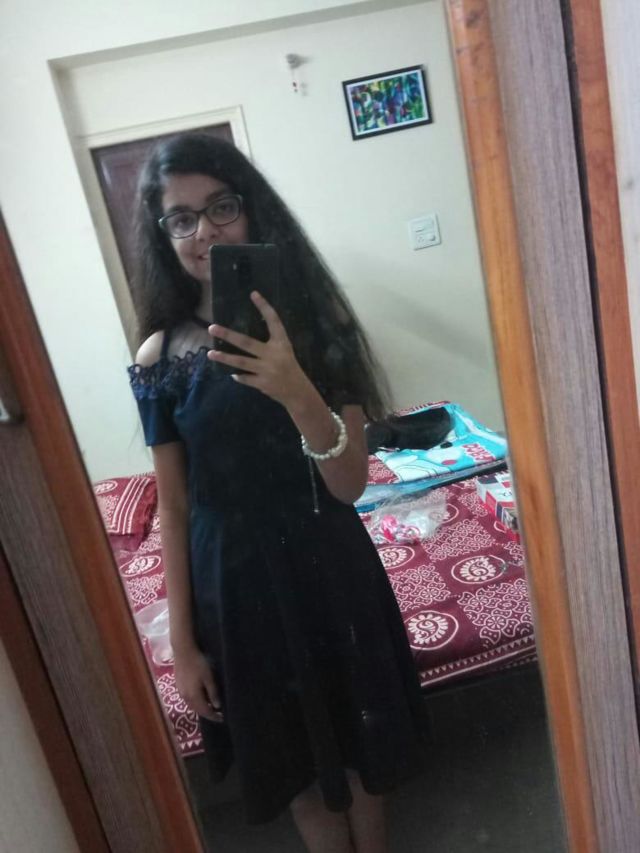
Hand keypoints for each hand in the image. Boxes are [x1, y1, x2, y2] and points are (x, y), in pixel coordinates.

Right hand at [173, 647, 222, 721]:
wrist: (183, 652)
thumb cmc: (198, 663)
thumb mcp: (209, 677)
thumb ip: (213, 692)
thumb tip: (217, 706)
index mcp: (193, 696)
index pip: (205, 711)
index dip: (214, 716)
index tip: (222, 719)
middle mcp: (185, 697)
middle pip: (198, 710)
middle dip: (208, 714)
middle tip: (218, 714)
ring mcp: (180, 692)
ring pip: (192, 705)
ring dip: (201, 708)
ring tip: (210, 707)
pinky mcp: (178, 686)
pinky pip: (188, 699)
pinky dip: (196, 702)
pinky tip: (201, 698)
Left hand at [207, 291, 311, 407]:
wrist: (298, 392)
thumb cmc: (290, 368)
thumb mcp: (284, 351)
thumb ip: (269, 345)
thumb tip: (243, 340)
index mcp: (282, 343)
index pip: (274, 321)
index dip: (264, 307)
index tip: (253, 294)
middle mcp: (274, 354)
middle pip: (246, 342)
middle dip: (228, 335)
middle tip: (212, 328)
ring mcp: (267, 369)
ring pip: (241, 362)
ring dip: (224, 358)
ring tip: (210, 354)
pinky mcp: (262, 383)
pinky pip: (245, 378)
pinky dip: (238, 376)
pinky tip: (231, 374)